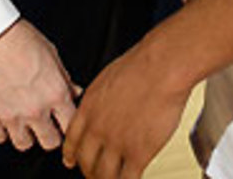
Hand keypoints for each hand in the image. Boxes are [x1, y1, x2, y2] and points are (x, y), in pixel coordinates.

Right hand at [0, 18, 78, 152]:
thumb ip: (64, 78)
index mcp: (55, 93)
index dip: (69, 124)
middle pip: (50, 143)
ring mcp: (11, 115)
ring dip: (25, 134)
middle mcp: (35, 109)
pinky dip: (1, 131)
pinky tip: (4, 117)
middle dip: (50, 134)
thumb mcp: (51, 53)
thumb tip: (75, 92)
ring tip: (23, 120)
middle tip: (45, 123)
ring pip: (24, 145)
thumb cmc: (20, 38)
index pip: (71, 126)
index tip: (65, 122)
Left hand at [62, 38, 189, 176]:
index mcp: (89, 107)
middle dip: (90, 172)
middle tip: (95, 175)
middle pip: (86, 163)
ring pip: (104, 176)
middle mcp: (99, 128)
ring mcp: (117, 143)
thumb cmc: (142, 65)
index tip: (72, 161)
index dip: (71, 155)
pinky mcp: (138, 153)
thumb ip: (102, 98)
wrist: (161, 67)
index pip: (72, 140)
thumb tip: (104, 105)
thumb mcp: (108, 77)